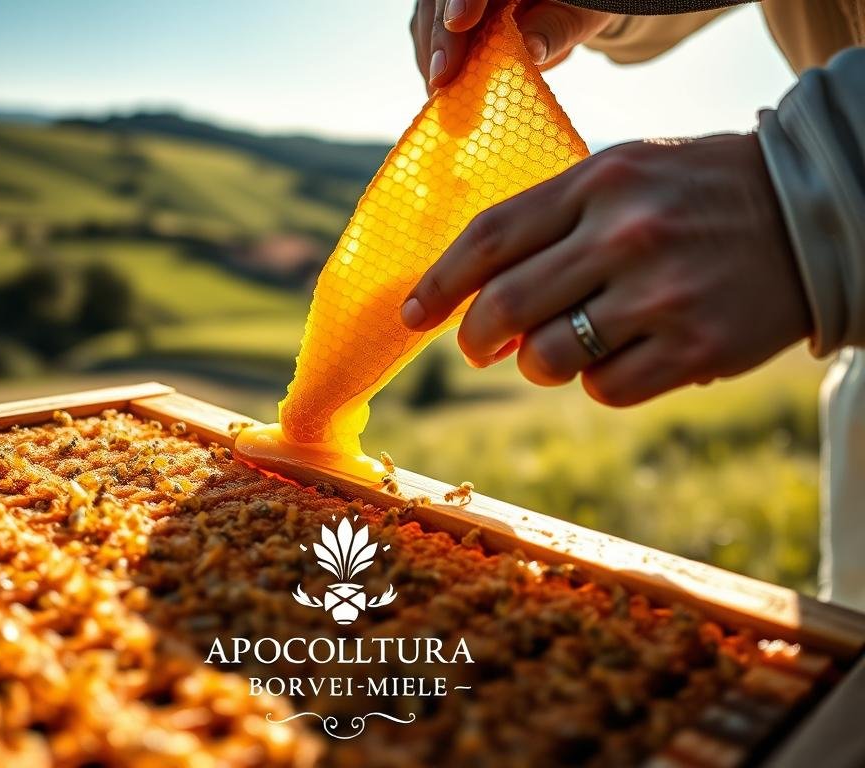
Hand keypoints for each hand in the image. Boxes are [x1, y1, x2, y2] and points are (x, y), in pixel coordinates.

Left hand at [400, 135, 812, 406]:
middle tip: (478, 346)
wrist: (808, 215)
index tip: (411, 314)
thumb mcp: (621, 176)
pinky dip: (596, 381)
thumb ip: (548, 227)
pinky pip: (603, 389)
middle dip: (475, 339)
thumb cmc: (693, 196)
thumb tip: (476, 305)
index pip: (489, 239)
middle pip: (503, 308)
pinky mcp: (693, 349)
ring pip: (546, 359)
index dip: (439, 283)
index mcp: (597, 182)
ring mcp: (659, 295)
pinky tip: (621, 355)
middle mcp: (624, 236)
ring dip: (539, 362)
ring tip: (566, 344)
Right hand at [410, 0, 613, 91]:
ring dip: (432, 57)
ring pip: (427, 18)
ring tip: (440, 94)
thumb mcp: (579, 16)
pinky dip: (432, 64)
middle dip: (441, 38)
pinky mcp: (442, 13)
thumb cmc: (578, 7)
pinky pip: (426, 34)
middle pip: (441, 0)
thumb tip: (530, 49)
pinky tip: (440, 90)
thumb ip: (555, 29)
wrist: (566, 8)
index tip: (459, 23)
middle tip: (442, 78)